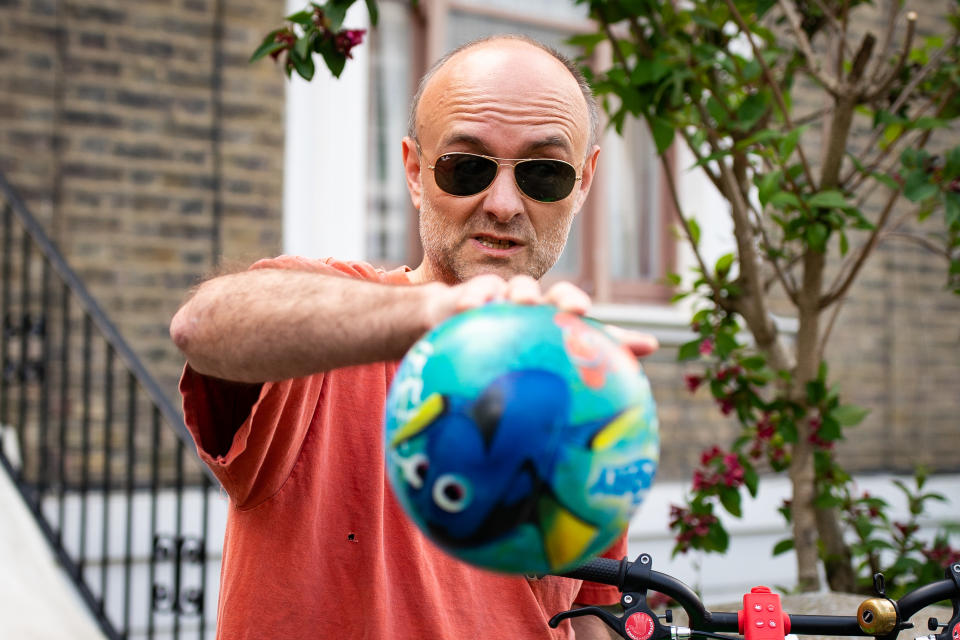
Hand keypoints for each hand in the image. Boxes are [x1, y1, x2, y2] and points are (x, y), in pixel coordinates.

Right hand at [424, 274, 658, 357]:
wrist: (449, 339)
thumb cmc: (505, 345)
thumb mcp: (545, 352)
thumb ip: (595, 350)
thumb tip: (653, 344)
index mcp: (541, 313)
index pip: (564, 301)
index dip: (573, 303)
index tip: (582, 312)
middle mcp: (518, 302)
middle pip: (537, 289)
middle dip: (550, 295)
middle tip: (560, 306)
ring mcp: (488, 301)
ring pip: (506, 288)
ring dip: (515, 291)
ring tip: (519, 302)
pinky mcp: (456, 304)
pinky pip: (464, 299)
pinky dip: (471, 300)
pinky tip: (469, 309)